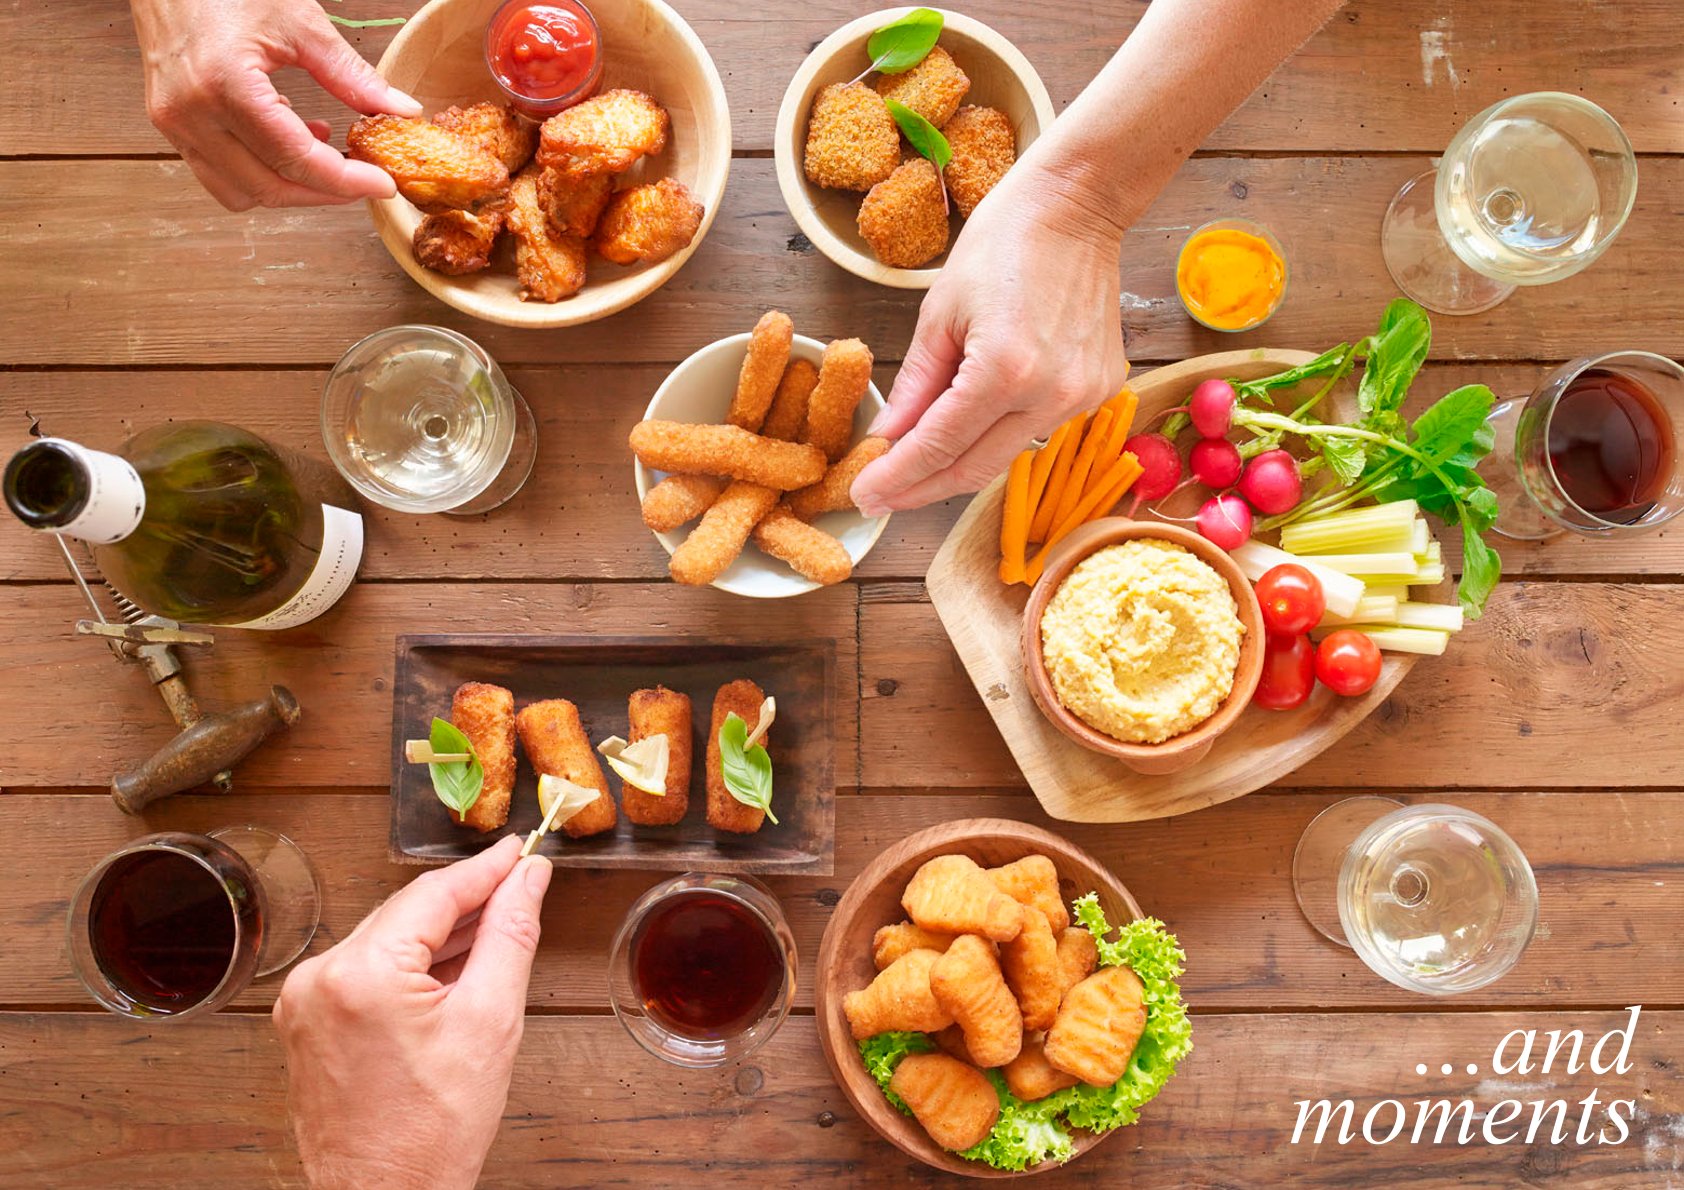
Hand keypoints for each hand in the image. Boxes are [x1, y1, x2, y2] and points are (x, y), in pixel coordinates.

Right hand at [129, 0, 420, 209]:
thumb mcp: (300, 22)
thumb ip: (351, 74)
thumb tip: (401, 110)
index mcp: (224, 84)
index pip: (294, 158)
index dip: (345, 180)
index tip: (382, 183)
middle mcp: (190, 114)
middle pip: (270, 188)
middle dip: (324, 192)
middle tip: (363, 178)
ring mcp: (174, 124)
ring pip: (241, 193)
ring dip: (290, 187)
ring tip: (324, 153)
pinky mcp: (170, 125)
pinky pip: (220, 174)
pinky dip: (259, 172)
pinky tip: (287, 138)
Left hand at [273, 836, 552, 1189]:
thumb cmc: (434, 1130)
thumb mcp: (491, 1021)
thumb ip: (510, 935)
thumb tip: (527, 879)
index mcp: (362, 974)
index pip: (434, 895)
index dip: (486, 869)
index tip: (519, 849)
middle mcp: (320, 979)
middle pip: (406, 913)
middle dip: (464, 899)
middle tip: (518, 884)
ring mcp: (304, 1002)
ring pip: (385, 939)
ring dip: (438, 933)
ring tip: (494, 928)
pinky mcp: (305, 1023)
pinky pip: (364, 970)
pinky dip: (408, 963)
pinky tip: (449, 968)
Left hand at [850, 169, 1129, 515]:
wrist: (1077, 207)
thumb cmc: (1003, 242)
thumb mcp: (940, 311)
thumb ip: (915, 385)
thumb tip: (887, 438)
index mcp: (1003, 370)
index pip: (937, 447)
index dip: (896, 478)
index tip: (864, 496)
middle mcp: (1050, 395)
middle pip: (973, 470)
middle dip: (920, 489)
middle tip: (880, 498)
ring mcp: (1082, 397)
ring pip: (1004, 456)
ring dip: (956, 465)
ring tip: (913, 466)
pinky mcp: (1099, 391)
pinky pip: (1036, 431)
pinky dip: (996, 435)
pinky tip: (968, 427)